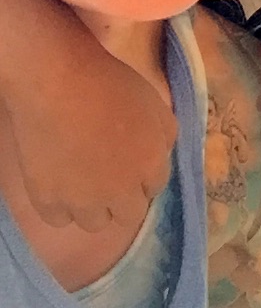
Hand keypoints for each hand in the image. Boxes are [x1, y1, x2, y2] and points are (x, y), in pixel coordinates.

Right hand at [6, 44, 176, 230]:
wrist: (57, 83)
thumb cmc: (108, 83)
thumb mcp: (153, 102)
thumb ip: (165, 133)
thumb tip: (163, 154)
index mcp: (151, 165)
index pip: (155, 188)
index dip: (143, 176)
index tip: (130, 164)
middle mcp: (121, 191)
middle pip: (130, 215)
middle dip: (124, 199)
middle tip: (108, 176)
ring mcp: (83, 201)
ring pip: (95, 223)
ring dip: (93, 207)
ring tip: (80, 181)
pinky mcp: (48, 202)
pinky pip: (59, 219)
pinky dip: (60, 206)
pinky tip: (57, 183)